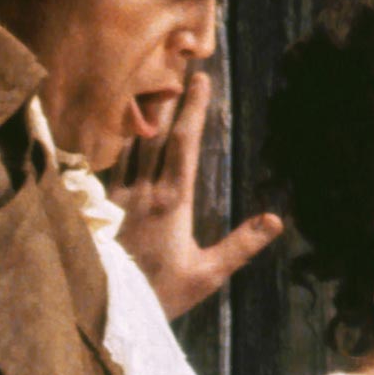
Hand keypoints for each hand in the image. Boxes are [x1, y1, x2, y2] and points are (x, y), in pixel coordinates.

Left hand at [110, 72, 282, 319]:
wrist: (105, 309)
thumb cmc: (160, 295)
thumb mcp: (207, 275)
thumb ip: (240, 245)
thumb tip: (275, 220)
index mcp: (171, 201)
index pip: (185, 144)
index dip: (194, 109)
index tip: (202, 80)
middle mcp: (141, 190)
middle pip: (155, 133)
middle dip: (168, 97)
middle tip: (175, 66)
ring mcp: (116, 196)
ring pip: (129, 144)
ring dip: (142, 114)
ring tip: (151, 88)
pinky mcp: (98, 207)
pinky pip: (108, 164)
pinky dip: (118, 142)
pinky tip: (121, 131)